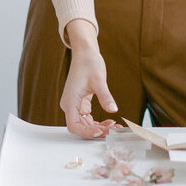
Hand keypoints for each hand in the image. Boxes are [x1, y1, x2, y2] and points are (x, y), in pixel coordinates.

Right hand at [61, 20, 117, 139]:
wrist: (85, 53)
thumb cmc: (89, 63)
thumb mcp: (99, 80)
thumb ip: (105, 96)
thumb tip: (113, 110)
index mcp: (70, 100)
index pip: (74, 125)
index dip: (87, 132)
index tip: (101, 132)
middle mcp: (70, 105)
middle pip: (80, 127)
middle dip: (96, 131)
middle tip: (114, 130)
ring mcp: (75, 105)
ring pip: (85, 124)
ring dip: (98, 127)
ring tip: (114, 127)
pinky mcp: (81, 104)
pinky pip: (88, 118)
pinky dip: (98, 122)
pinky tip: (110, 122)